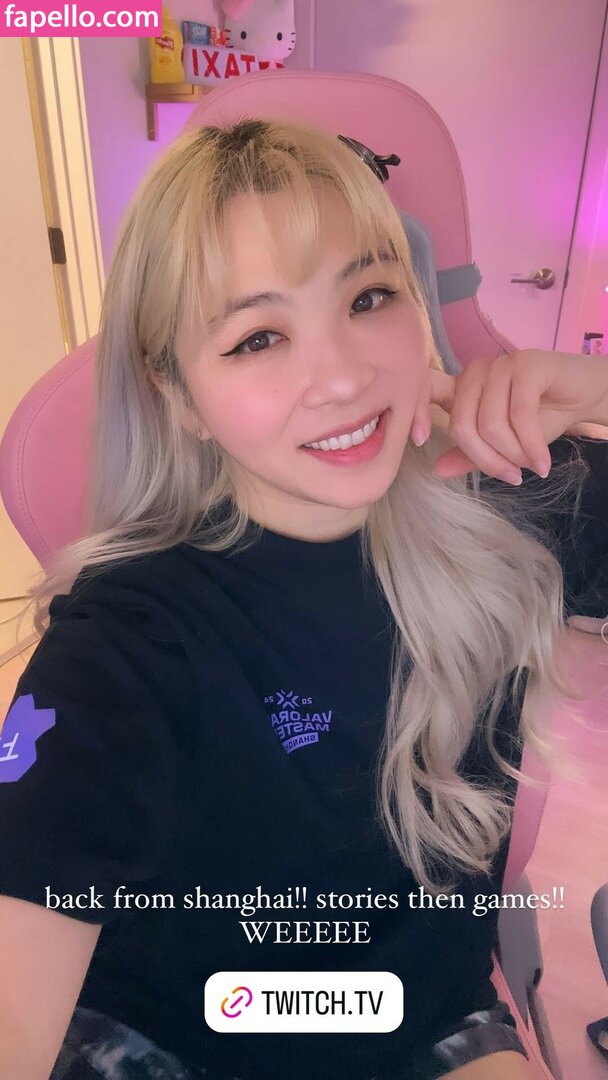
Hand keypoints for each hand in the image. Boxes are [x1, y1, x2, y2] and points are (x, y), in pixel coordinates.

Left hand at [410, 350, 607, 481]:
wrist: (585, 399)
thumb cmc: (542, 419)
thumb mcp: (503, 445)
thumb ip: (471, 455)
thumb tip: (438, 470)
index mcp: (461, 388)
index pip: (425, 390)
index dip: (417, 413)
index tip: (420, 441)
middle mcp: (476, 373)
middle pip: (461, 424)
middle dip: (487, 460)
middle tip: (512, 477)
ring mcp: (500, 365)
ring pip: (489, 424)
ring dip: (514, 455)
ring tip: (531, 466)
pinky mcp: (528, 364)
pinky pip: (519, 414)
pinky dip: (531, 447)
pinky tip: (542, 463)